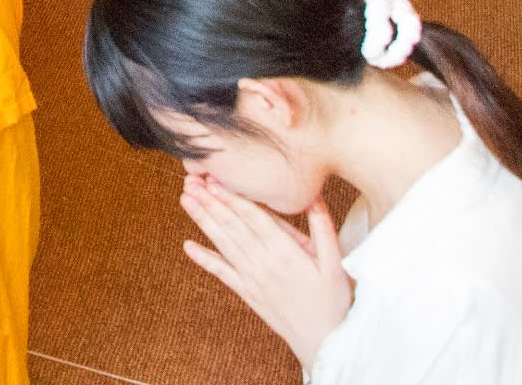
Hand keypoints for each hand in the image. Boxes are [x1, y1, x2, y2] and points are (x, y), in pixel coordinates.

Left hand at [177, 177, 350, 369]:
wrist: (324, 342)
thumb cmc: (333, 301)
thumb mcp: (335, 263)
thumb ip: (323, 228)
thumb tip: (313, 196)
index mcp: (286, 253)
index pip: (254, 219)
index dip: (233, 198)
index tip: (214, 179)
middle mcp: (264, 264)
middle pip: (233, 227)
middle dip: (211, 202)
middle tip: (190, 181)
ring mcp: (252, 279)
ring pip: (224, 244)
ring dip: (204, 221)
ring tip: (186, 200)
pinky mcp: (247, 293)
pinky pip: (222, 274)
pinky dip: (204, 260)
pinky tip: (188, 247)